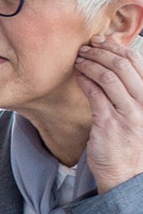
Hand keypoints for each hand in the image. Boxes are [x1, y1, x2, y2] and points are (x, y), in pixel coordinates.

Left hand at [76, 35, 142, 193]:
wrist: (125, 172)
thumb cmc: (128, 141)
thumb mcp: (137, 113)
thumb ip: (130, 91)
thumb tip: (113, 63)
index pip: (138, 63)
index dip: (117, 48)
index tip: (102, 41)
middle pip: (123, 65)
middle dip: (101, 51)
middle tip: (86, 47)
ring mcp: (128, 113)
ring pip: (108, 76)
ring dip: (90, 63)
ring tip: (79, 59)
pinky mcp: (109, 123)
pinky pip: (95, 93)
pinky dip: (84, 80)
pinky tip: (77, 75)